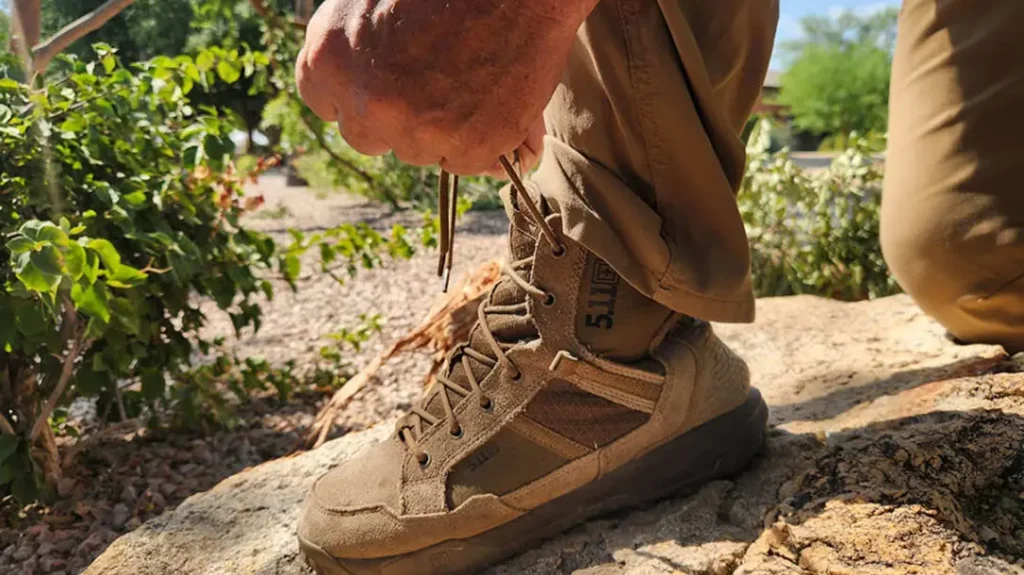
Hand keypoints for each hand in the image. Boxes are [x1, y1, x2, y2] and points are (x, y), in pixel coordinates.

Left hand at [295, 0, 595, 175]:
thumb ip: (367, 51)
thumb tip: (378, 96)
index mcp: (330, 56)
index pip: (328, 105)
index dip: (359, 96)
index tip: (385, 85)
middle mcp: (366, 101)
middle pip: (367, 136)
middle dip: (396, 117)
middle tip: (434, 81)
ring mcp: (417, 130)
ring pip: (417, 151)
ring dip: (440, 129)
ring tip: (472, 79)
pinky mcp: (469, 147)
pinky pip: (466, 162)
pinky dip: (483, 140)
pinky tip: (496, 97)